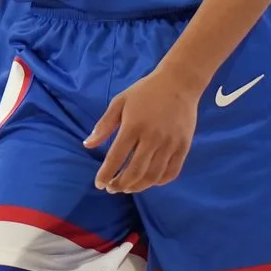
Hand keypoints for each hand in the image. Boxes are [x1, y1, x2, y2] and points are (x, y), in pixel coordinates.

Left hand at [84, 65, 198, 192]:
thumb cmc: (146, 91)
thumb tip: (87, 145)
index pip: (116, 158)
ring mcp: (170, 143)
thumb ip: (103, 125)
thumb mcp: (120, 102)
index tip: (99, 184)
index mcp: (133, 126)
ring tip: (128, 187)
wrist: (179, 82)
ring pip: (152, 176)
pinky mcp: (183, 146)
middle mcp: (152, 138)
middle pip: (134, 171)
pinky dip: (158, 182)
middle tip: (112, 188)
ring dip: (138, 187)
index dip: (105, 174)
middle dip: (120, 184)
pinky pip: (171, 172)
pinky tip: (148, 181)